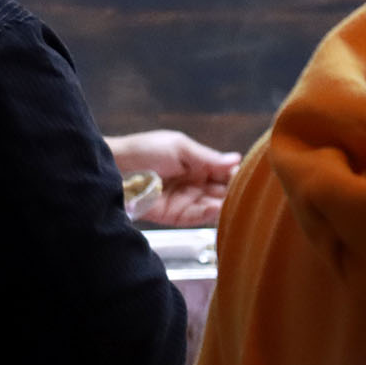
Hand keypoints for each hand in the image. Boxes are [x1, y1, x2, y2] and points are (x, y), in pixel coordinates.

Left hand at [105, 129, 240, 227]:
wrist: (115, 167)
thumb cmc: (145, 151)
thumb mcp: (180, 147)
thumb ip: (208, 157)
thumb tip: (237, 160)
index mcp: (198, 164)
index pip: (224, 172)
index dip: (236, 175)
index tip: (249, 177)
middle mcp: (195, 184)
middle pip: (222, 191)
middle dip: (234, 193)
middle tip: (249, 193)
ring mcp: (186, 200)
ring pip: (213, 206)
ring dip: (225, 205)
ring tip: (237, 201)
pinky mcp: (175, 216)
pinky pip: (196, 217)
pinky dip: (209, 214)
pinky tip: (219, 208)